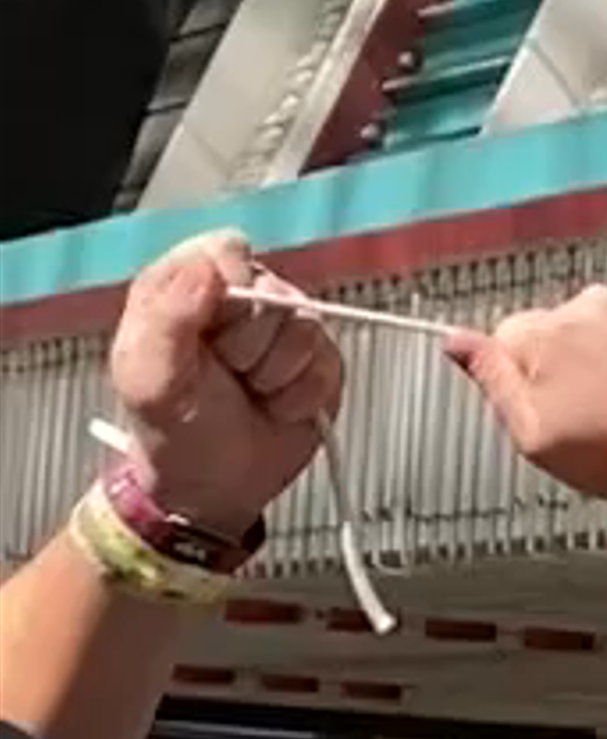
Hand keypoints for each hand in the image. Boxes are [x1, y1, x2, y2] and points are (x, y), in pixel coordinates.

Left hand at [106, 240, 341, 538]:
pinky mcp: (319, 359)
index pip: (226, 251)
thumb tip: (209, 267)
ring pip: (304, 326)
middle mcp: (240, 296)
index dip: (228, 288)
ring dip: (274, 375)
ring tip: (249, 392)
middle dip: (249, 345)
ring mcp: (285, 326)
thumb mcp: (148, 376)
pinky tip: (275, 407)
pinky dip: (299, 397)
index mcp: (188, 284)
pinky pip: (326, 363)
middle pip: (271, 292)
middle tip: (225, 375)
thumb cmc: (172, 429)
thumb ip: (168, 314)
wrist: (214, 487)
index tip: (211, 334)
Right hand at [446, 284, 606, 509]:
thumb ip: (491, 377)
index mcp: (542, 332)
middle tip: (600, 407)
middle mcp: (588, 303)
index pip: (512, 336)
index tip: (555, 405)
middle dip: (574, 356)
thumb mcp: (531, 432)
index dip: (529, 375)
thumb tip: (454, 338)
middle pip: (563, 322)